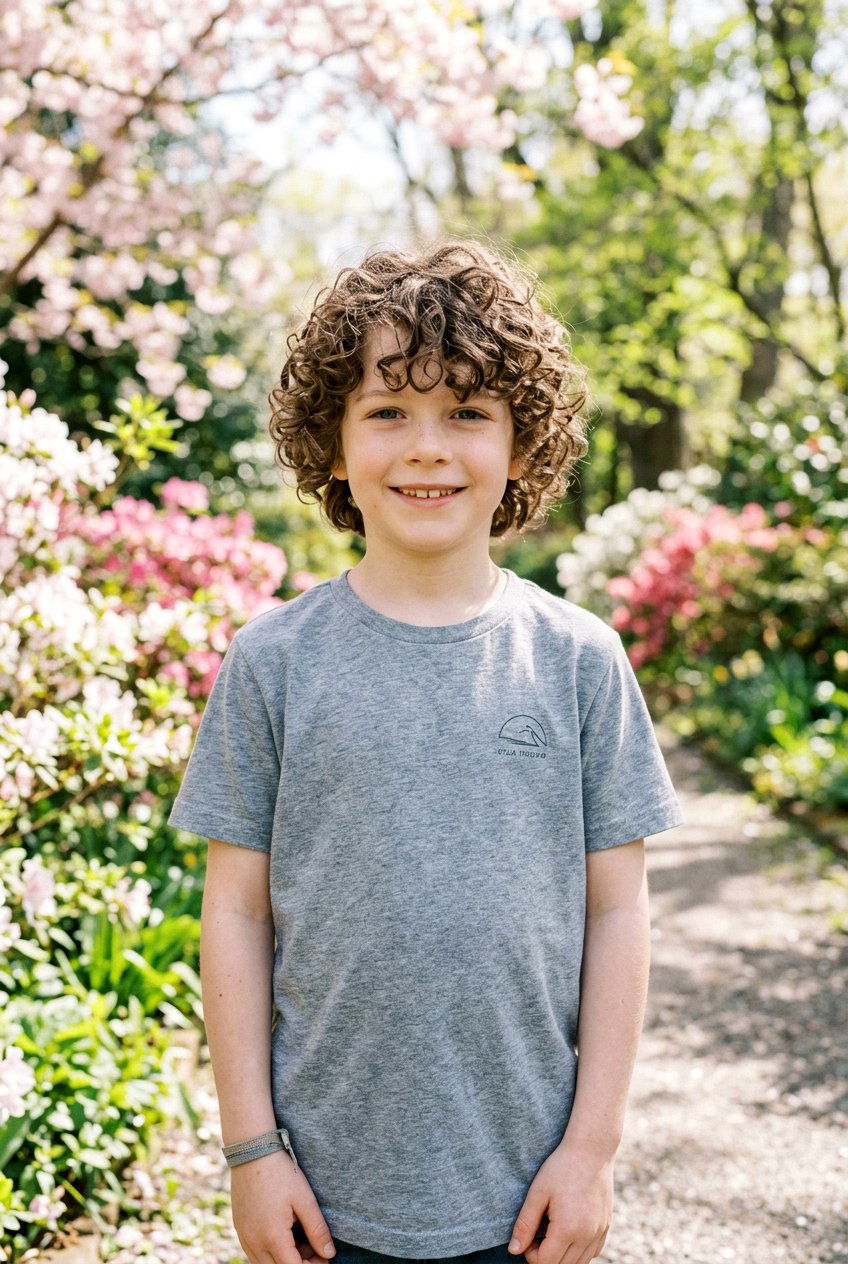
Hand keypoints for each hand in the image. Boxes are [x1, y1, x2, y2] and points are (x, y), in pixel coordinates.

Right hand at [229, 1147, 335, 1263]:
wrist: (252, 1151)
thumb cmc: (281, 1173)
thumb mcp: (305, 1199)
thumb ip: (317, 1229)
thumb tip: (329, 1254)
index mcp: (272, 1237)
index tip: (324, 1256)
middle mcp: (254, 1242)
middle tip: (316, 1250)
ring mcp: (244, 1237)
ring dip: (284, 1260)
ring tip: (301, 1241)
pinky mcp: (239, 1229)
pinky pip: (254, 1253)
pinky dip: (270, 1252)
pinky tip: (284, 1235)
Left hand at [507, 1139, 613, 1263]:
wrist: (592, 1149)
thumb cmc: (561, 1167)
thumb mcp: (537, 1192)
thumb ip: (525, 1224)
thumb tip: (513, 1250)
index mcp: (568, 1229)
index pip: (545, 1263)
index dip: (530, 1254)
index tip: (526, 1235)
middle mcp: (587, 1236)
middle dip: (545, 1256)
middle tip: (537, 1232)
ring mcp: (599, 1232)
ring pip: (579, 1263)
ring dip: (562, 1256)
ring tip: (551, 1230)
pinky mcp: (606, 1227)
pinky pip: (592, 1253)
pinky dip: (579, 1251)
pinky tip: (569, 1231)